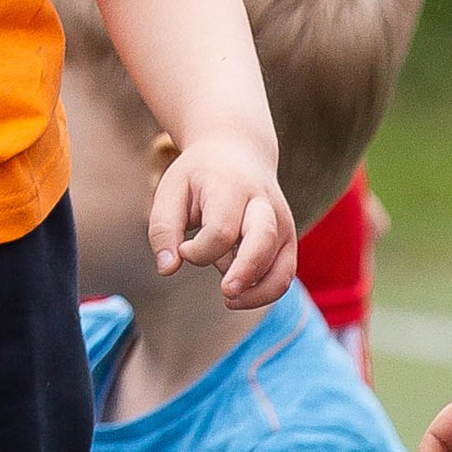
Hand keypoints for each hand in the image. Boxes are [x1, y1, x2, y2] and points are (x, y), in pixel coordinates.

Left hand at [149, 132, 294, 307]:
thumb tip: (167, 269)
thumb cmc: (198, 177)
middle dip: (246, 271)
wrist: (238, 152)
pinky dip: (265, 291)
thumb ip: (163, 230)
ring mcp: (282, 223)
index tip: (183, 249)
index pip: (221, 230)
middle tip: (225, 292)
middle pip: (263, 240)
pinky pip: (285, 274)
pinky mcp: (288, 240)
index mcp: (232, 188)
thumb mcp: (170, 191)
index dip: (199, 250)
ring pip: (282, 266)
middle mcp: (264, 205)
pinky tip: (239, 293)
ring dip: (257, 292)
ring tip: (229, 299)